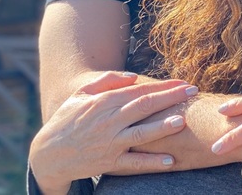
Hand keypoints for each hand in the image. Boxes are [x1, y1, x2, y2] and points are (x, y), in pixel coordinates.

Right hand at [29, 71, 197, 194]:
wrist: (48, 154)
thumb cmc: (68, 118)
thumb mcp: (82, 93)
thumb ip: (108, 81)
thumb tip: (134, 77)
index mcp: (105, 101)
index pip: (140, 90)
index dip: (163, 86)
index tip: (183, 82)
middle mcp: (109, 121)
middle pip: (145, 106)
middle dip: (170, 98)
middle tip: (193, 92)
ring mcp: (110, 143)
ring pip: (141, 134)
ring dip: (162, 128)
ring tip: (181, 121)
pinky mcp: (109, 163)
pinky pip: (134, 164)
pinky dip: (151, 163)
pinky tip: (170, 161)